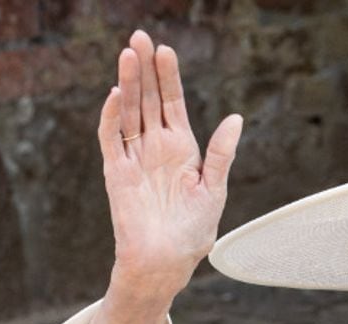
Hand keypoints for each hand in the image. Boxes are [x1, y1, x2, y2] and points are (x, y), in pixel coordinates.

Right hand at [98, 29, 242, 299]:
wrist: (166, 263)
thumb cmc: (192, 234)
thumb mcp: (214, 190)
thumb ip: (221, 155)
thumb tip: (235, 119)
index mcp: (181, 150)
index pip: (171, 104)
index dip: (168, 77)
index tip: (166, 51)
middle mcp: (155, 149)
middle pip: (147, 100)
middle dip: (144, 69)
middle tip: (139, 37)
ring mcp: (134, 160)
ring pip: (128, 114)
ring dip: (127, 84)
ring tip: (128, 54)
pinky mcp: (116, 175)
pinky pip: (111, 141)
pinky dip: (111, 119)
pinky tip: (116, 95)